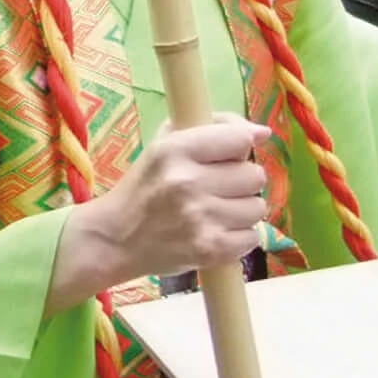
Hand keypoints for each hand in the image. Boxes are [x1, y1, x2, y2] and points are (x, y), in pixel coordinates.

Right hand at [71, 117, 272, 288]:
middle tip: (218, 187)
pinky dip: (239, 236)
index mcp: (174, 150)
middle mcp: (187, 182)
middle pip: (254, 175)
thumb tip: (262, 133)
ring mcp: (201, 219)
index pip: (239, 139)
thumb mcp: (163, 144)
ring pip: (257, 207)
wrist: (116, 239)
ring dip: (242, 210)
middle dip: (241, 180)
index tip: (233, 154)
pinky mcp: (211, 250)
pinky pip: (253, 236)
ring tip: (216, 211)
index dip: (241, 146)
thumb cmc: (144, 187)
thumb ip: (210, 128)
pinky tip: (216, 231)